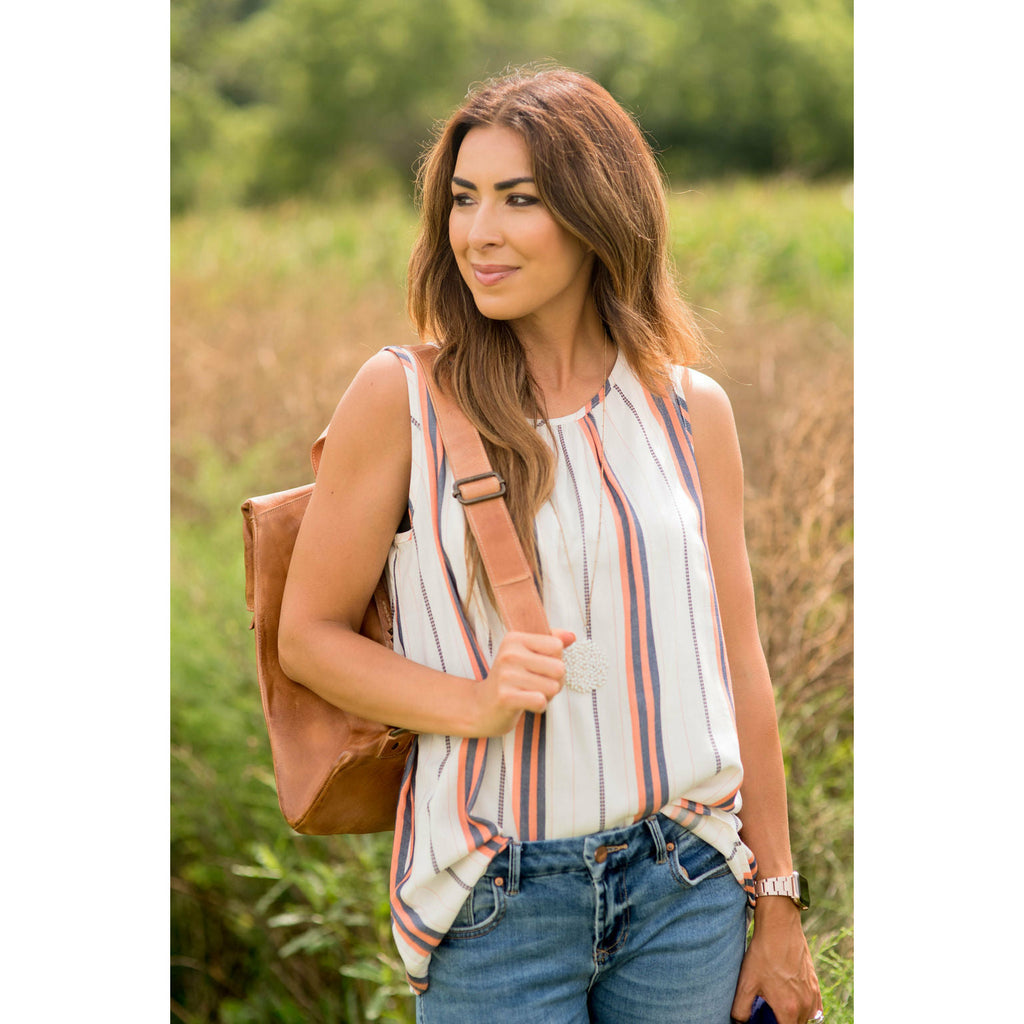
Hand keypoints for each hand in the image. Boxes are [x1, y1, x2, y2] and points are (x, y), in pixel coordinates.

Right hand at [470, 630, 574, 735]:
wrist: (482, 707)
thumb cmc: (511, 680)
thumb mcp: (527, 655)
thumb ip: (550, 642)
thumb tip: (572, 636)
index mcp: (514, 638)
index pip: (557, 646)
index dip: (556, 660)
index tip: (540, 668)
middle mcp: (509, 654)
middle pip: (559, 668)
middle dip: (555, 681)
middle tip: (537, 685)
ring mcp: (506, 675)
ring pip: (553, 687)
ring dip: (547, 696)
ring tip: (530, 694)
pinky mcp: (506, 697)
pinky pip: (541, 701)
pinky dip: (539, 707)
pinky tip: (526, 704)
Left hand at [730, 901, 821, 1023]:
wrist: (779, 927)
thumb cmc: (763, 954)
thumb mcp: (745, 982)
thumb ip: (741, 1009)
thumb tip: (739, 1022)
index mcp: (788, 1009)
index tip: (765, 1020)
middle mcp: (805, 1005)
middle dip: (782, 1022)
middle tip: (769, 1014)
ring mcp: (812, 994)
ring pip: (806, 1019)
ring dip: (794, 1018)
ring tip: (778, 1007)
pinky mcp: (815, 984)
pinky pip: (814, 1008)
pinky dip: (804, 1010)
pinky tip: (791, 1000)